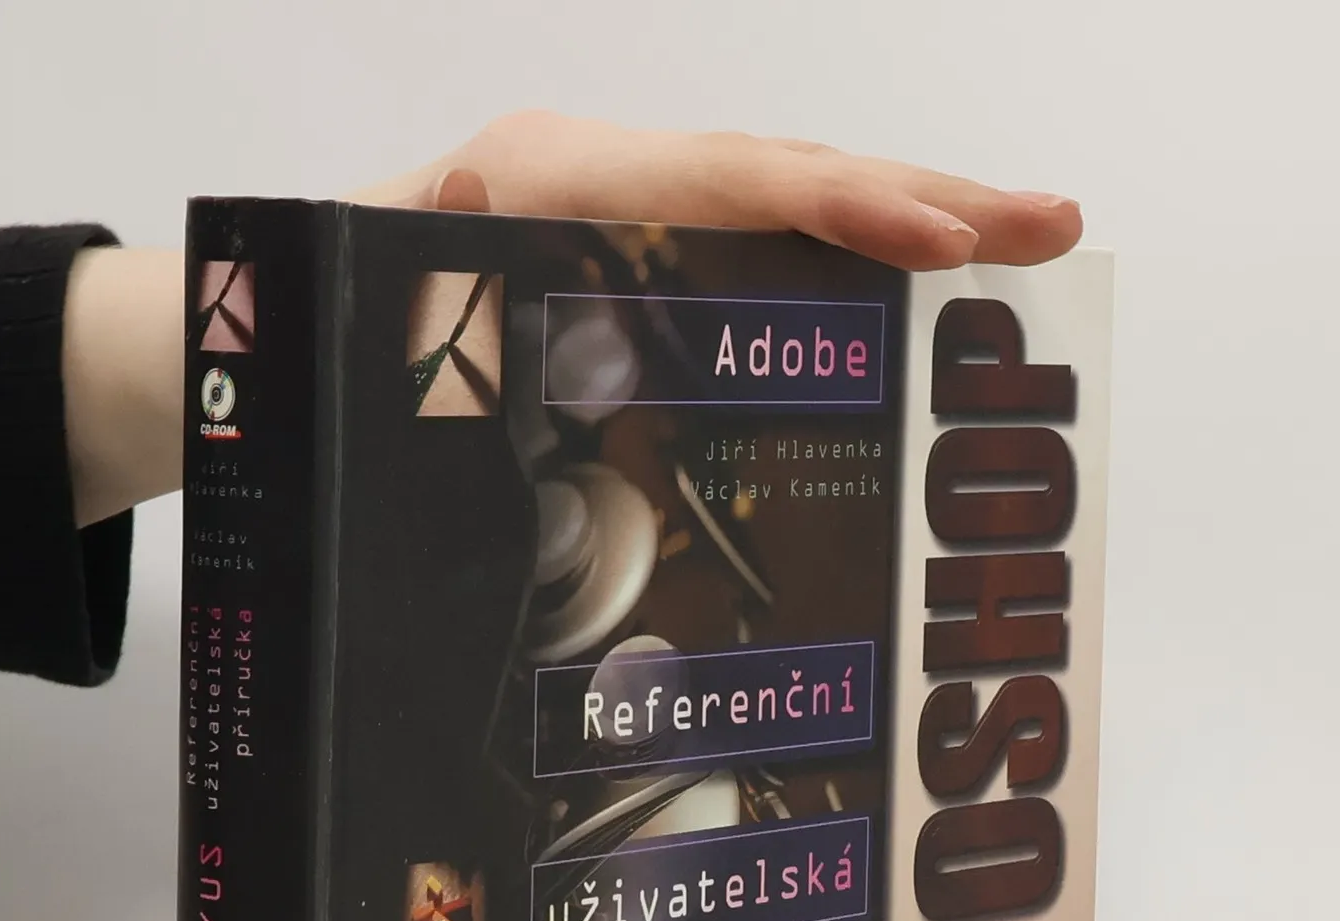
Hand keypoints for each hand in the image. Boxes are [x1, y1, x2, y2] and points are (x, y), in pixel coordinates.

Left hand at [357, 111, 1080, 271]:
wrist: (290, 321)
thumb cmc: (341, 334)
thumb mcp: (395, 335)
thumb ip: (471, 320)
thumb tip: (527, 307)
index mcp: (547, 180)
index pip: (728, 180)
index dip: (844, 209)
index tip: (945, 242)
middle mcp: (600, 172)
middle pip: (787, 167)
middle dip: (927, 193)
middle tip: (1049, 223)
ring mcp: (623, 200)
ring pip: (786, 193)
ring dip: (908, 214)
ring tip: (1019, 239)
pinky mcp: (635, 239)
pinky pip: (758, 231)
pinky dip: (845, 246)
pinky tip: (916, 276)